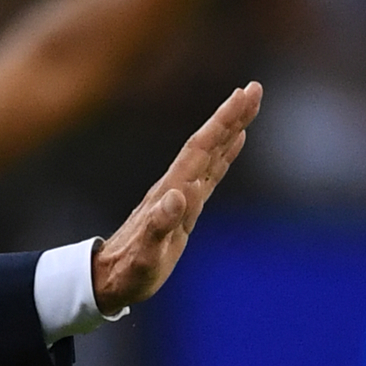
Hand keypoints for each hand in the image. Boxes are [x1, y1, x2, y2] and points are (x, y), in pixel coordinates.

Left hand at [92, 82, 260, 313]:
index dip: (222, 122)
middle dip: (231, 116)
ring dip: (230, 129)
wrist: (110, 277)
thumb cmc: (130, 270)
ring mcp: (181, 194)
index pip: (201, 149)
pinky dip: (225, 153)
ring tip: (249, 105)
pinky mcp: (185, 206)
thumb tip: (179, 195)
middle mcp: (177, 187)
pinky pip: (210, 172)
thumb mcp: (145, 254)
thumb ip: (160, 225)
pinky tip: (234, 141)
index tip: (244, 96)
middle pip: (208, 144)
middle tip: (255, 88)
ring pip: (210, 154)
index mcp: (172, 193)